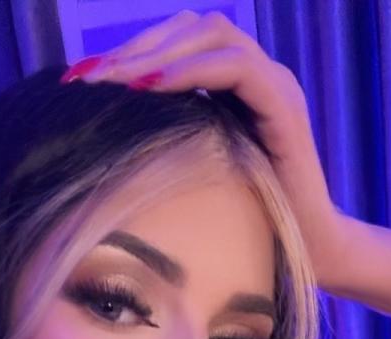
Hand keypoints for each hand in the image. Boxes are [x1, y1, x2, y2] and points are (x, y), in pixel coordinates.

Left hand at [61, 9, 350, 289]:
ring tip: (114, 80)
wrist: (311, 258)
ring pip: (213, 35)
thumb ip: (169, 144)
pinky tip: (153, 89)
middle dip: (135, 46)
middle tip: (86, 75)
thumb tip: (104, 139)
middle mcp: (258, 75)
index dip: (130, 52)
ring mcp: (275, 87)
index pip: (178, 42)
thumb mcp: (196, 176)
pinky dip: (194, 71)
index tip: (80, 79)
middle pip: (191, 28)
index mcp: (236, 87)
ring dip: (158, 52)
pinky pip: (237, 68)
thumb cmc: (251, 229)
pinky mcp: (285, 109)